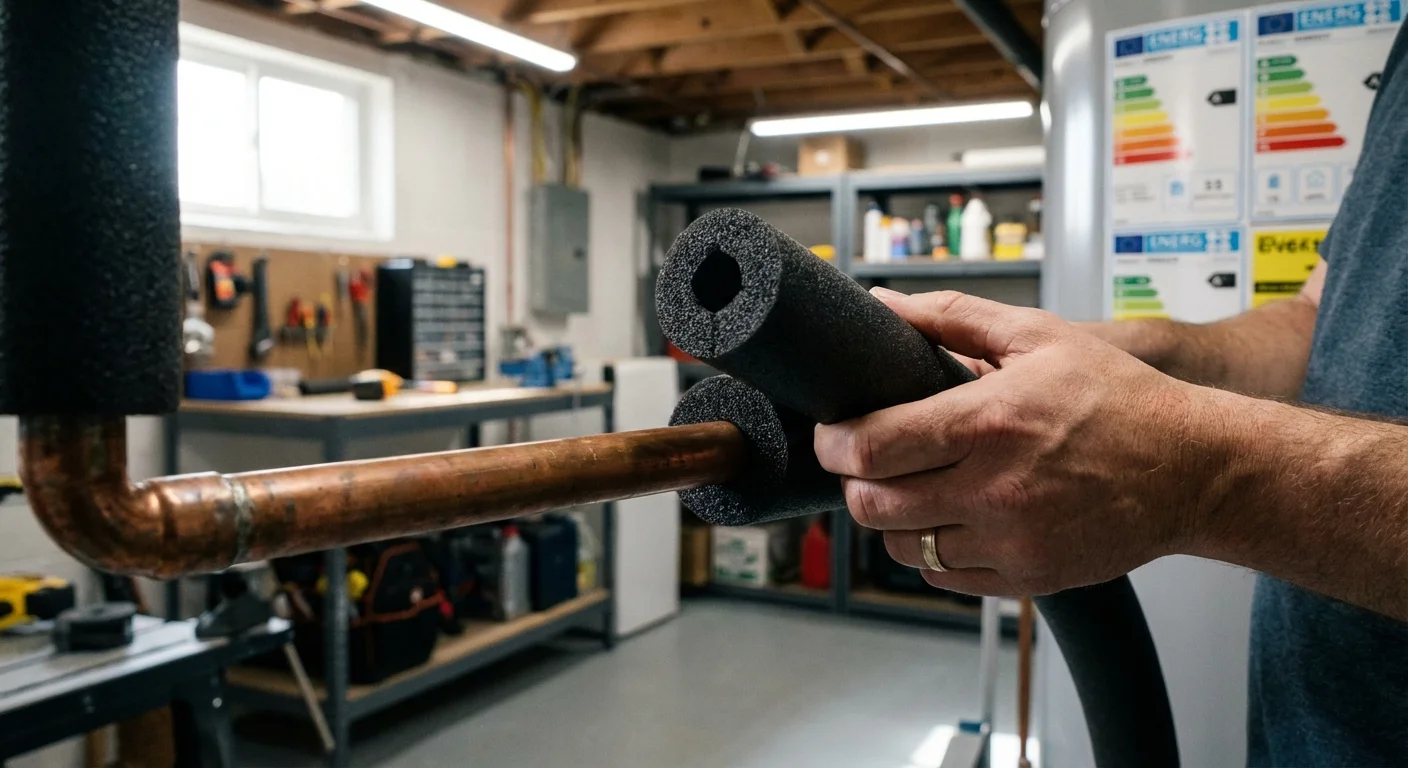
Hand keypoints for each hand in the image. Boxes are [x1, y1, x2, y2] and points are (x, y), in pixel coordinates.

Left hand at [814, 289, 1230, 596]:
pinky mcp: (1027, 577)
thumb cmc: (1118, 399)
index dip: (832, 440)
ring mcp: (1010, 539)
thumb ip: (951, 316)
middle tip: (864, 460)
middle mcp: (994, 487)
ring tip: (909, 487)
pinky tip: (949, 518)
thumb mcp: (1038, 336)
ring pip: (901, 545)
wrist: (1193, 469)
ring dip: (891, 517)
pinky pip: (942, 574)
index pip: (870, 445)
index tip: (831, 432)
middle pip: (872, 503)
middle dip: (853, 480)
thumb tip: (883, 303)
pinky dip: (931, 549)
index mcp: (988, 420)